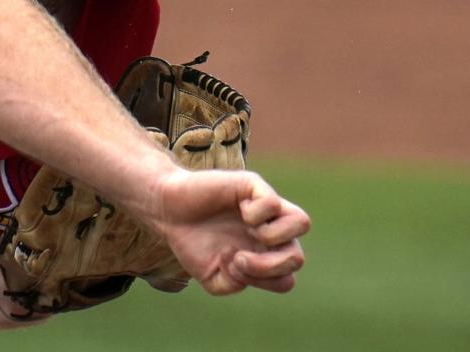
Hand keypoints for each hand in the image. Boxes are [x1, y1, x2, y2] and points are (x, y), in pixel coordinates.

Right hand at [149, 168, 309, 294]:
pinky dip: (258, 213)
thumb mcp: (211, 277)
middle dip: (269, 266)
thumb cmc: (192, 242)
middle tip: (239, 258)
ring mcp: (265, 208)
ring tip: (251, 233)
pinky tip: (239, 210)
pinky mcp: (253, 186)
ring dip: (275, 237)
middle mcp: (270, 232)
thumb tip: (247, 265)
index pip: (286, 278)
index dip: (265, 281)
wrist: (168, 210)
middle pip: (297, 257)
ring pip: (302, 223)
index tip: (233, 270)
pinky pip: (273, 203)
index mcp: (264, 256)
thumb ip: (233, 283)